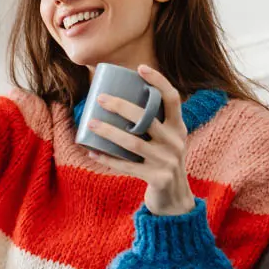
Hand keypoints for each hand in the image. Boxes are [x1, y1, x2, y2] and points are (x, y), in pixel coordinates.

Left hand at [85, 65, 196, 215]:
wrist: (175, 199)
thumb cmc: (162, 162)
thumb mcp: (166, 141)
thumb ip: (152, 124)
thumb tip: (119, 100)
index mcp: (179, 128)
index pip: (172, 98)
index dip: (158, 81)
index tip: (139, 68)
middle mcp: (176, 142)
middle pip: (147, 118)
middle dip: (121, 106)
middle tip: (100, 98)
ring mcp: (167, 161)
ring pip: (133, 143)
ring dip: (108, 132)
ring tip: (89, 123)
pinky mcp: (157, 178)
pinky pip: (126, 166)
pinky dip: (107, 158)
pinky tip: (91, 151)